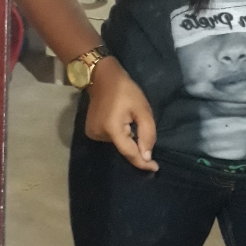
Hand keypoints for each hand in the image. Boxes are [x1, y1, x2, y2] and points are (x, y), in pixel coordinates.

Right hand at [83, 57, 159, 171]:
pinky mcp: (90, 131)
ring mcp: (92, 133)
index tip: (155, 168)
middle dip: (136, 145)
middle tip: (139, 125)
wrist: (102, 77)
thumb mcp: (142, 109)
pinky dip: (119, 135)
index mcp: (112, 129)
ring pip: (117, 144)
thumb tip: (146, 157)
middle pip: (124, 149)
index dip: (143, 162)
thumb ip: (147, 134)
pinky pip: (110, 139)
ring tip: (129, 120)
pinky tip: (121, 122)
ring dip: (127, 139)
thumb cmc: (125, 91)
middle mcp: (98, 135)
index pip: (129, 153)